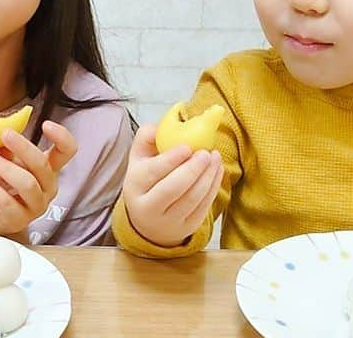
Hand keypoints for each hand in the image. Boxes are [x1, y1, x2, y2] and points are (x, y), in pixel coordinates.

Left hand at [0, 121, 77, 238]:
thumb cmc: (0, 184)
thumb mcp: (7, 160)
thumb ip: (7, 146)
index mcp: (48, 169)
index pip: (67, 151)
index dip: (62, 136)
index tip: (46, 124)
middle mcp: (47, 187)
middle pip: (43, 164)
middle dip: (23, 147)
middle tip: (4, 134)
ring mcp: (35, 206)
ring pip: (27, 183)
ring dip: (5, 168)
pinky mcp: (17, 220)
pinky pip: (6, 202)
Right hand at [120, 123, 222, 247]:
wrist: (148, 220)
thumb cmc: (146, 181)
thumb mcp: (139, 158)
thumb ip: (147, 138)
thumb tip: (161, 126)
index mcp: (134, 186)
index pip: (152, 173)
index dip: (171, 160)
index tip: (187, 147)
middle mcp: (148, 207)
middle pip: (172, 189)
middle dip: (192, 169)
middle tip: (206, 152)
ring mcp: (168, 221)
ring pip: (191, 199)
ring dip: (207, 177)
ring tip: (215, 158)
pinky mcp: (186, 227)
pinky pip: (203, 207)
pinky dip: (213, 187)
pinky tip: (217, 170)